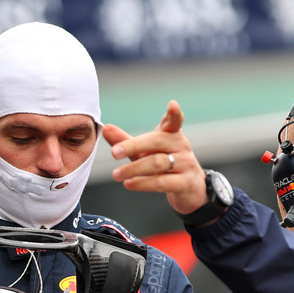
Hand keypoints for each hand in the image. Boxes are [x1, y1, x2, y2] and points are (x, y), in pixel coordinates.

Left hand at [103, 100, 208, 215]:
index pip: (174, 121)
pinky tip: (129, 184)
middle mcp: (181, 146)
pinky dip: (143, 183)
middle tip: (114, 152)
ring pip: (158, 163)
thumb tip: (105, 128)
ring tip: (116, 174)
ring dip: (134, 169)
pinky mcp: (185, 183)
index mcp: (172, 134)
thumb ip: (125, 141)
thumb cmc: (163, 164)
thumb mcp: (144, 151)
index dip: (174, 113)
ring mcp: (185, 164)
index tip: (173, 105)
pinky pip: (162, 182)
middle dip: (133, 146)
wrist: (188, 187)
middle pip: (157, 142)